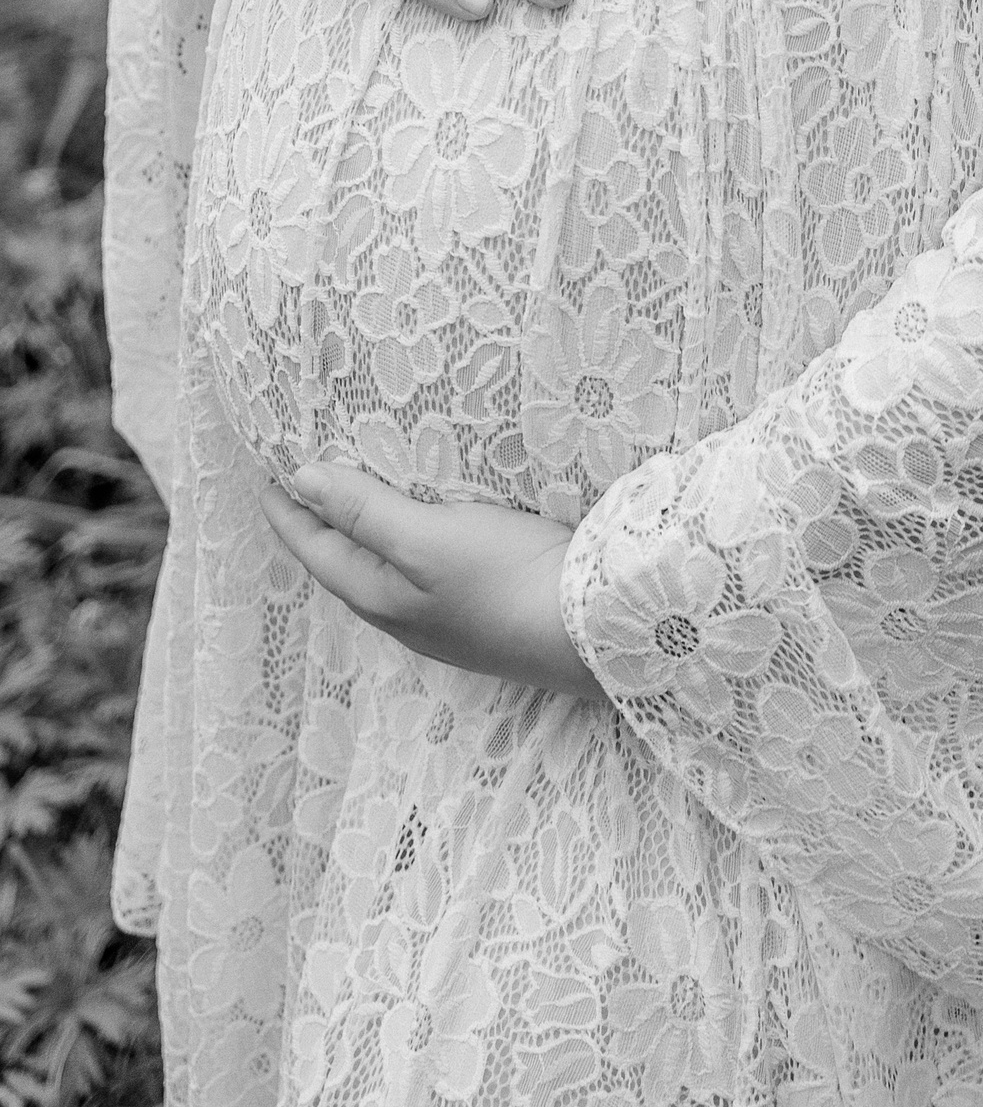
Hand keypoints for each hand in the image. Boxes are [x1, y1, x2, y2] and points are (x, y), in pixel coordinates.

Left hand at [259, 459, 600, 700]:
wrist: (590, 629)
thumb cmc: (503, 579)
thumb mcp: (428, 539)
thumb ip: (366, 512)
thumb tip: (301, 480)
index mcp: (380, 598)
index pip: (318, 551)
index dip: (289, 513)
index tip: (267, 477)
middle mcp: (405, 614)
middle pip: (345, 564)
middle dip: (320, 525)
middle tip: (302, 484)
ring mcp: (444, 617)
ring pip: (383, 569)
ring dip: (362, 532)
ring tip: (353, 499)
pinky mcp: (481, 608)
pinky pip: (421, 568)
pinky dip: (404, 538)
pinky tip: (424, 527)